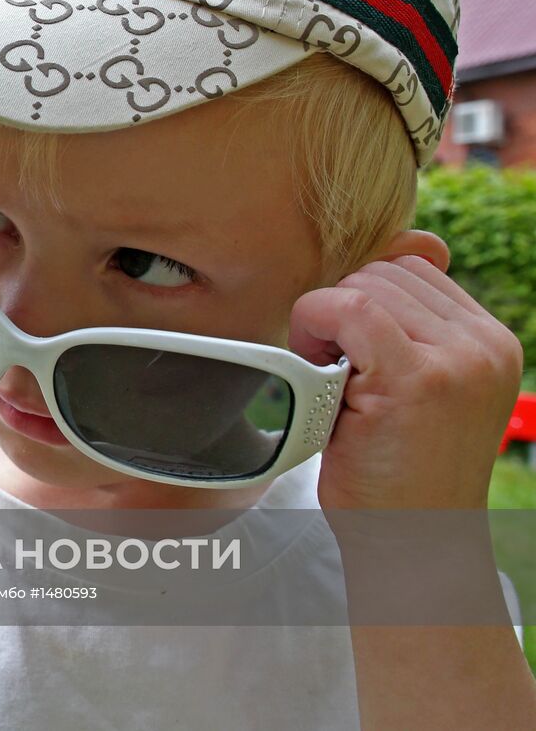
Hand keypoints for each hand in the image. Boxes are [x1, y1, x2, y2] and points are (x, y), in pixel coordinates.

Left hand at [289, 245, 522, 509]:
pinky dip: (314, 327)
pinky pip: (347, 309)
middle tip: (333, 368)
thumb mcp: (416, 387)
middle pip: (384, 272)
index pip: (412, 270)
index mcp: (490, 342)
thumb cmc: (399, 472)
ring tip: (334, 379)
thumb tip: (384, 259)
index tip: (348, 351)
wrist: (413, 545)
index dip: (363, 300)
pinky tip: (320, 373)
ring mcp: (459, 361)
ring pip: (363, 286)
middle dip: (342, 310)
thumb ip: (406, 329)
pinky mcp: (418, 380)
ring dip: (327, 324)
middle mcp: (486, 346)